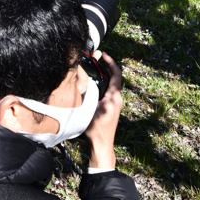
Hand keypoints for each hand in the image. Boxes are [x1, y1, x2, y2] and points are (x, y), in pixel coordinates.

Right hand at [83, 51, 121, 170]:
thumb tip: (82, 79)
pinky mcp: (112, 107)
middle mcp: (117, 98)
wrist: (102, 144)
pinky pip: (109, 91)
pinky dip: (102, 84)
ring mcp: (116, 103)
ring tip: (92, 69)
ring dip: (103, 75)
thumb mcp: (89, 108)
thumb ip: (88, 93)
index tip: (103, 54)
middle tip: (95, 59)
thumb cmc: (96, 128)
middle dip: (105, 66)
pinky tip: (92, 84)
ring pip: (111, 84)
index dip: (110, 61)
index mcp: (114, 96)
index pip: (116, 73)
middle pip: (114, 77)